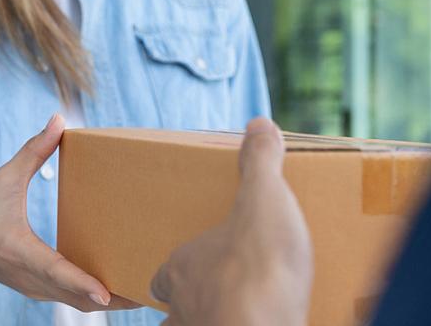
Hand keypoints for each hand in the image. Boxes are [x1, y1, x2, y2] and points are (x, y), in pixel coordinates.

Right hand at [0, 114, 137, 311]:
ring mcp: (34, 288)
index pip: (54, 270)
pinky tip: (122, 286)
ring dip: (110, 301)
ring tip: (145, 291)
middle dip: (114, 298)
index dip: (81, 282)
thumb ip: (32, 150)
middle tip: (151, 291)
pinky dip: (97, 296)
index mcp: (18, 250)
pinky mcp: (39, 289)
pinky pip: (72, 298)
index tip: (107, 293)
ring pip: (77, 303)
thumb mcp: (2, 179)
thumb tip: (59, 119)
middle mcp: (29, 276)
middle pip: (76, 297)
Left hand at [150, 118, 312, 325]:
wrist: (264, 325)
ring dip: (204, 321)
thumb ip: (260, 162)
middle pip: (174, 308)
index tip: (195, 262)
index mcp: (182, 267)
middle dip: (188, 304)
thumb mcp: (264, 197)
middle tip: (215, 293)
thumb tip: (259, 124)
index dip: (177, 270)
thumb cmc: (257, 263)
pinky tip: (252, 324)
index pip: (165, 273)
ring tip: (229, 315)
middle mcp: (182, 306)